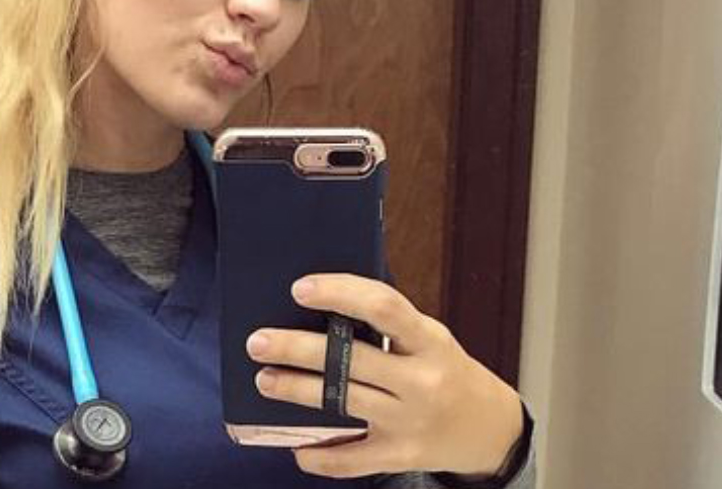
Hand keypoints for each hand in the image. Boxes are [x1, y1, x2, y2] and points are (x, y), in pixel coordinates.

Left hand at [245, 273, 522, 478]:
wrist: (489, 428)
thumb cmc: (445, 370)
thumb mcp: (428, 338)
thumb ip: (386, 324)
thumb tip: (319, 305)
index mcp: (429, 341)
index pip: (384, 307)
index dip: (340, 293)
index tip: (300, 288)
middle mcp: (422, 381)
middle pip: (350, 359)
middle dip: (296, 348)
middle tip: (258, 341)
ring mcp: (411, 422)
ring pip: (342, 402)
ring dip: (295, 390)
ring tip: (265, 379)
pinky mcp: (402, 456)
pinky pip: (352, 459)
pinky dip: (320, 455)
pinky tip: (297, 447)